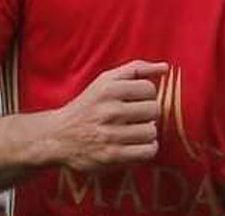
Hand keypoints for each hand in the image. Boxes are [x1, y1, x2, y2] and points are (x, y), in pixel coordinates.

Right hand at [51, 60, 167, 172]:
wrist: (58, 136)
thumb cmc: (89, 105)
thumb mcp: (105, 80)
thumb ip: (136, 69)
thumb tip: (166, 67)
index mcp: (108, 88)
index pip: (149, 88)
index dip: (147, 95)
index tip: (137, 100)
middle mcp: (109, 110)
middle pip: (154, 109)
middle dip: (149, 113)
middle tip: (137, 117)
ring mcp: (110, 134)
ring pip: (152, 131)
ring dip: (148, 132)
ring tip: (136, 131)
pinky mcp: (112, 156)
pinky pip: (148, 151)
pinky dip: (148, 148)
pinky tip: (138, 144)